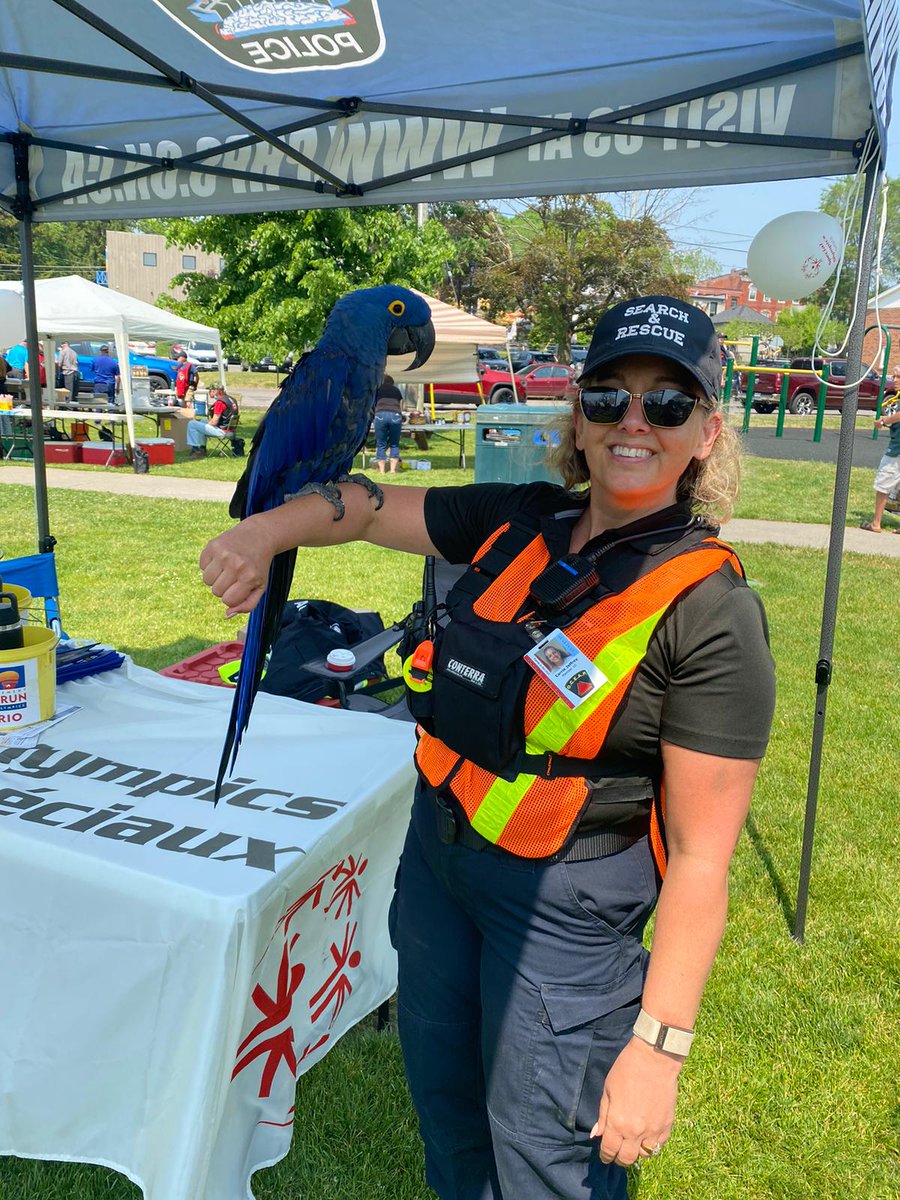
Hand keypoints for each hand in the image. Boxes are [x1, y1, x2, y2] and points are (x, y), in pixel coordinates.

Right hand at [200, 517, 274, 616]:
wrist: (259, 536)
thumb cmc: (258, 566)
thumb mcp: (260, 587)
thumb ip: (247, 605)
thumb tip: (227, 615)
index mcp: (249, 577)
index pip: (227, 600)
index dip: (231, 597)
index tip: (238, 588)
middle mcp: (235, 565)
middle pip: (216, 591)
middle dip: (223, 587)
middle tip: (234, 575)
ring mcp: (223, 554)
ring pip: (206, 580)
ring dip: (214, 577)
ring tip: (227, 568)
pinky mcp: (212, 545)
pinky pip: (201, 566)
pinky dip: (209, 564)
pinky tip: (221, 558)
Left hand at [591, 1036, 681, 1167]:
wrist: (654, 1059)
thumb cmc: (626, 1070)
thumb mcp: (608, 1090)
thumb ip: (603, 1116)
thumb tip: (597, 1135)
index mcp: (617, 1123)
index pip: (610, 1150)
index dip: (605, 1156)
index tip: (604, 1156)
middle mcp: (635, 1132)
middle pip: (627, 1158)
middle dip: (620, 1159)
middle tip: (617, 1155)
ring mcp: (653, 1130)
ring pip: (645, 1155)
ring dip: (637, 1153)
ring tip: (632, 1145)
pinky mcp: (667, 1125)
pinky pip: (659, 1145)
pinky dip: (652, 1145)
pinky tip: (647, 1138)